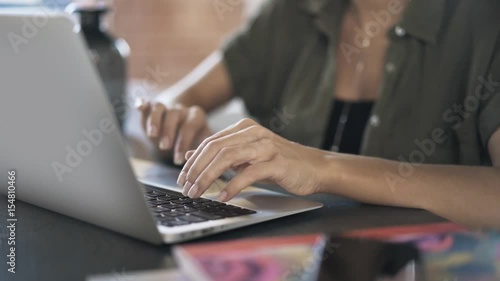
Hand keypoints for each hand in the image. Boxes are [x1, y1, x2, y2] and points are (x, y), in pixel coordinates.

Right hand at [136, 99, 211, 164]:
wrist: (182, 121)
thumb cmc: (193, 137)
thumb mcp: (199, 141)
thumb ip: (197, 148)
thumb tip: (190, 156)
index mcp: (196, 116)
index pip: (190, 126)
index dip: (183, 143)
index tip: (178, 160)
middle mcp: (180, 108)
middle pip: (174, 115)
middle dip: (168, 131)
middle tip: (164, 147)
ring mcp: (166, 106)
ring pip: (159, 108)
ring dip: (154, 120)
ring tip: (152, 134)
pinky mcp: (152, 106)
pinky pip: (147, 103)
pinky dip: (142, 104)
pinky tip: (139, 107)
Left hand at [177, 118, 326, 200]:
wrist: (316, 167)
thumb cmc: (282, 163)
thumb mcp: (249, 156)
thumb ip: (225, 154)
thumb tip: (193, 155)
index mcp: (244, 129)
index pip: (211, 142)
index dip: (193, 161)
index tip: (182, 178)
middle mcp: (253, 133)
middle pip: (215, 148)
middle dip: (196, 170)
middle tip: (186, 188)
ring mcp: (265, 147)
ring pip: (227, 158)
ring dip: (208, 177)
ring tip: (198, 192)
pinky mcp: (276, 163)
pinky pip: (249, 174)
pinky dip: (232, 186)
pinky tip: (223, 197)